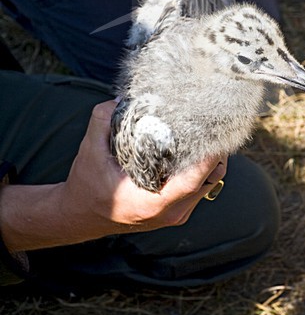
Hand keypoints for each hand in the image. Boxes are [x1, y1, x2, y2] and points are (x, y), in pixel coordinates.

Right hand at [0, 101, 226, 251]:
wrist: (80, 216)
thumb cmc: (86, 187)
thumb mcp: (90, 150)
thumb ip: (103, 120)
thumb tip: (123, 98)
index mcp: (152, 202)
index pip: (196, 178)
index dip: (210, 152)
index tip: (214, 127)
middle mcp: (170, 212)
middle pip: (210, 177)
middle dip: (215, 149)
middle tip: (211, 121)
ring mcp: (175, 214)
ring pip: (210, 183)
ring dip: (211, 158)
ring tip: (206, 132)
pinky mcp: (176, 211)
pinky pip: (201, 188)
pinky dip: (203, 168)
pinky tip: (197, 148)